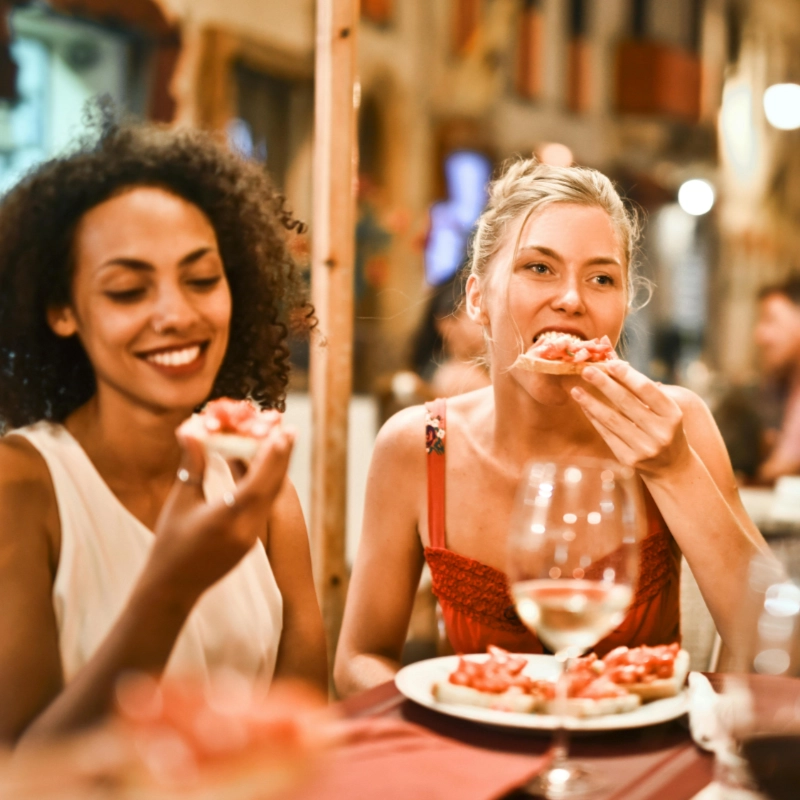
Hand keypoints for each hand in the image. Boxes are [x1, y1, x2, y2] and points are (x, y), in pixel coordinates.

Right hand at [143, 425, 295, 603]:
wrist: (172, 588)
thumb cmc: (170, 544)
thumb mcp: (180, 502)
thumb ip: (192, 464)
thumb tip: (192, 428)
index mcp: (226, 520)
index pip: (257, 484)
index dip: (271, 457)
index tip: (281, 433)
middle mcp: (245, 530)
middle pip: (271, 487)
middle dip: (281, 457)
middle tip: (289, 429)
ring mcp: (251, 537)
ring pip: (271, 497)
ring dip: (277, 469)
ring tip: (283, 442)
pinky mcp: (251, 540)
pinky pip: (264, 506)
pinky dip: (267, 484)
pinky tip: (266, 468)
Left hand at [570, 361, 691, 476]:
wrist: (672, 465)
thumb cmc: (664, 427)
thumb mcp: (664, 409)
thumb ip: (642, 389)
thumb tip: (614, 364)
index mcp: (672, 414)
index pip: (646, 390)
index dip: (627, 375)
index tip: (609, 363)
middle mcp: (660, 432)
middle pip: (626, 403)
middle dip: (604, 384)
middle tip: (586, 370)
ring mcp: (644, 448)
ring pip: (612, 420)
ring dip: (591, 403)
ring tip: (576, 390)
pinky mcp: (629, 459)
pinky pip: (606, 434)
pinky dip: (594, 418)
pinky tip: (584, 407)